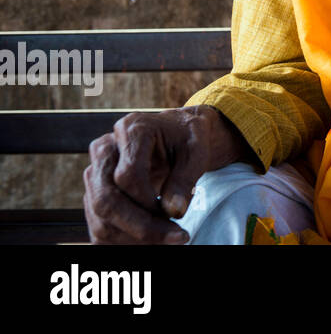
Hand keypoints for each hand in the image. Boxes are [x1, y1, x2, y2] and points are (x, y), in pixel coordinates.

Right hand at [82, 105, 249, 243]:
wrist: (177, 133)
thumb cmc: (187, 139)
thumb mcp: (197, 151)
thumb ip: (185, 178)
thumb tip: (174, 211)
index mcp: (131, 130)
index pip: (127, 176)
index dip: (148, 202)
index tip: (175, 216)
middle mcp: (105, 149)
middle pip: (106, 199)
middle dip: (140, 227)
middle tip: (174, 238)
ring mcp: (95, 171)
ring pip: (99, 216)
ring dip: (132, 238)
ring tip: (167, 239)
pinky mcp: (94, 191)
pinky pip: (98, 224)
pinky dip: (123, 240)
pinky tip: (152, 241)